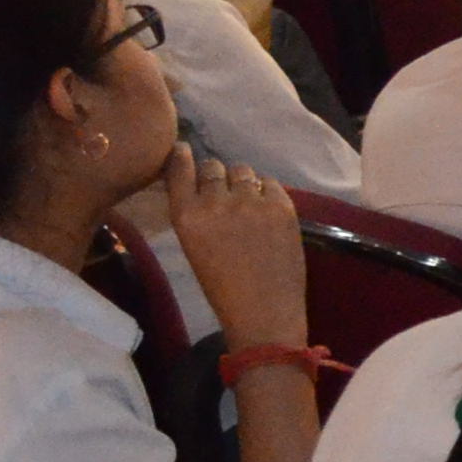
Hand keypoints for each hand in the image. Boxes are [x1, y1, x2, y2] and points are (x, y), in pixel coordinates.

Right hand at [163, 153, 310, 349]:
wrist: (263, 311)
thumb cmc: (223, 287)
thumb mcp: (195, 247)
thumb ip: (196, 214)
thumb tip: (202, 186)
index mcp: (186, 217)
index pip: (179, 169)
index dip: (182, 157)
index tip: (185, 150)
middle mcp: (216, 202)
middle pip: (213, 167)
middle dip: (216, 176)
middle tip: (224, 193)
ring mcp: (250, 201)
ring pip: (243, 171)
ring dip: (243, 182)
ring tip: (248, 205)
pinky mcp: (281, 205)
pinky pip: (270, 183)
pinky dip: (267, 192)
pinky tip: (267, 212)